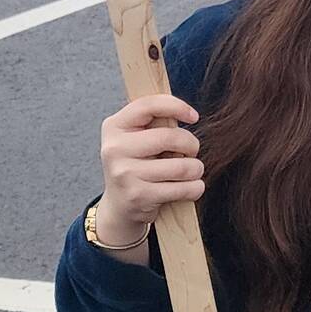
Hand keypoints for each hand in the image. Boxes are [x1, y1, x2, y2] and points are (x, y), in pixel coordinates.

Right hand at [93, 94, 203, 245]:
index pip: (149, 105)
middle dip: (191, 145)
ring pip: (182, 166)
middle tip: (191, 152)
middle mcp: (115, 148)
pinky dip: (195, 187)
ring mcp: (124, 173)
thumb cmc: (137, 164)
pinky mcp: (138, 196)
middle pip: (170, 137)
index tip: (194, 117)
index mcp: (114, 126)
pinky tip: (190, 187)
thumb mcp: (137, 138)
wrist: (119, 206)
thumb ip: (156, 122)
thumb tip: (187, 114)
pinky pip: (183, 189)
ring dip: (196, 169)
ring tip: (191, 171)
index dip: (177, 106)